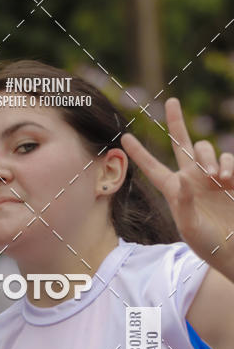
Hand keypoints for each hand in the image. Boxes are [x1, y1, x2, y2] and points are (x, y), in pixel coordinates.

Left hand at [121, 98, 233, 267]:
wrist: (231, 247)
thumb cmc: (206, 242)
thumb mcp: (189, 227)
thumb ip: (183, 203)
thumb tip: (181, 179)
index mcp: (173, 190)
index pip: (153, 168)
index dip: (139, 153)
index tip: (125, 137)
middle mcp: (190, 178)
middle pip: (180, 143)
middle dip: (176, 122)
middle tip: (172, 101)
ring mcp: (210, 175)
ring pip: (204, 149)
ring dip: (209, 158)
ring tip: (216, 178)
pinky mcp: (230, 176)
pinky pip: (228, 157)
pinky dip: (229, 163)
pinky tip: (229, 180)